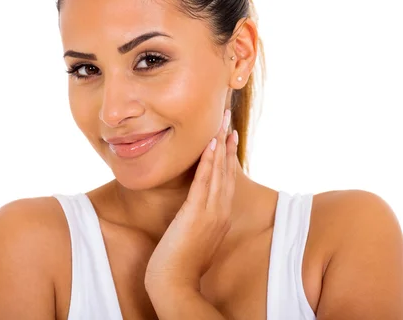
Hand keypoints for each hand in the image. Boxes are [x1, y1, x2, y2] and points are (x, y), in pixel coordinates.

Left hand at [144, 109, 237, 291]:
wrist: (174, 284)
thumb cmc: (180, 263)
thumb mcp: (195, 237)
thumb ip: (199, 220)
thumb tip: (194, 209)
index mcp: (220, 216)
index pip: (226, 179)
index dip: (228, 155)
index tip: (228, 135)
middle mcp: (220, 211)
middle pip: (227, 170)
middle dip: (227, 142)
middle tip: (227, 118)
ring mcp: (211, 212)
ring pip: (219, 172)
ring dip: (220, 144)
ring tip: (221, 122)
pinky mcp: (197, 214)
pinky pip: (204, 182)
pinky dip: (209, 162)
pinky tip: (210, 144)